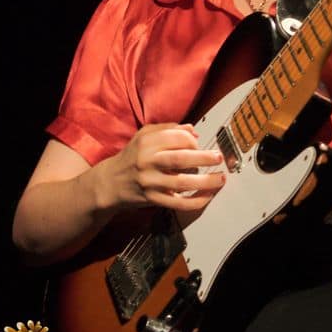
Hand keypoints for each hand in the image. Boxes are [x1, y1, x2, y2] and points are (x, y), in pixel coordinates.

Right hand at [98, 123, 225, 212]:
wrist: (110, 182)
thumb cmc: (132, 156)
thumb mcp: (144, 135)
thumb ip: (168, 129)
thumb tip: (194, 130)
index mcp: (147, 142)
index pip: (176, 137)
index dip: (193, 140)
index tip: (200, 144)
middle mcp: (147, 160)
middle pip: (181, 159)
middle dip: (204, 158)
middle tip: (219, 158)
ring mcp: (150, 182)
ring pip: (181, 182)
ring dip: (205, 181)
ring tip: (220, 178)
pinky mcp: (152, 199)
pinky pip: (177, 202)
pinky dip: (195, 201)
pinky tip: (207, 196)